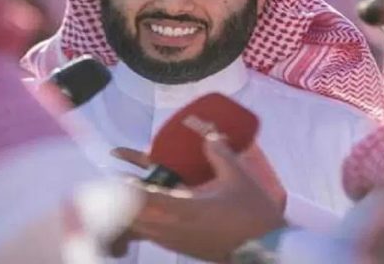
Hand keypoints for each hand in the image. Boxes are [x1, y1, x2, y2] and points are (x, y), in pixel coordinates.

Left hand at [125, 136, 287, 261]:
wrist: (265, 250)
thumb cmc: (252, 212)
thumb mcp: (238, 176)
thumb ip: (219, 152)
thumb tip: (208, 133)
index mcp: (185, 208)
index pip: (145, 198)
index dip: (128, 186)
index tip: (119, 173)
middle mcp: (175, 228)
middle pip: (134, 217)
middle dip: (123, 199)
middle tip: (118, 179)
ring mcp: (176, 242)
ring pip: (141, 229)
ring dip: (132, 212)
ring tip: (128, 194)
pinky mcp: (182, 249)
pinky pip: (153, 236)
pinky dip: (144, 223)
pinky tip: (147, 212)